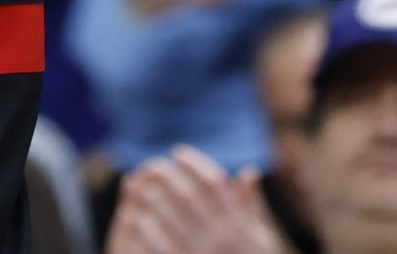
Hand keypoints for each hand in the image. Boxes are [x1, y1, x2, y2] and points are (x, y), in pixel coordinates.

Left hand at [107, 147, 282, 253]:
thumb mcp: (257, 233)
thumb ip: (250, 204)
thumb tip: (249, 171)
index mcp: (238, 222)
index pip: (214, 183)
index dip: (194, 163)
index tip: (177, 152)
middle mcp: (221, 235)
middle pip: (190, 196)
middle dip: (169, 177)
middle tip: (153, 164)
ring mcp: (203, 252)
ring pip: (173, 219)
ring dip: (154, 200)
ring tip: (141, 186)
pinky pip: (164, 246)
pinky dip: (150, 230)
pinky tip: (138, 218)